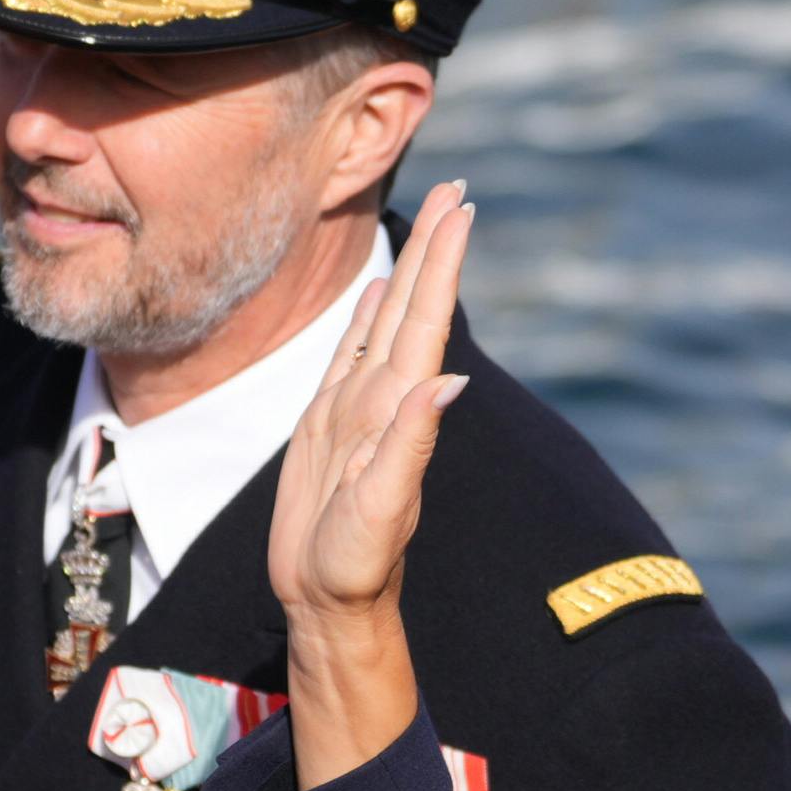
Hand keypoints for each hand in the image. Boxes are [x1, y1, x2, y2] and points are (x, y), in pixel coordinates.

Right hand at [266, 180, 473, 783]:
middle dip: (436, 248)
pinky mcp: (331, 426)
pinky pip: (352, 355)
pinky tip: (380, 293)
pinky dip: (368, 318)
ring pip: (387, 321)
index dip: (443, 263)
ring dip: (410, 271)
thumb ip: (410, 446)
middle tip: (457, 187)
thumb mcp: (381, 510)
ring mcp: (360, 409)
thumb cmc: (354, 567)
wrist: (327, 602)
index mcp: (399, 409)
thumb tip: (445, 380)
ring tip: (430, 221)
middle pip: (413, 306)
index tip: (463, 207)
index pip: (427, 319)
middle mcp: (386, 399)